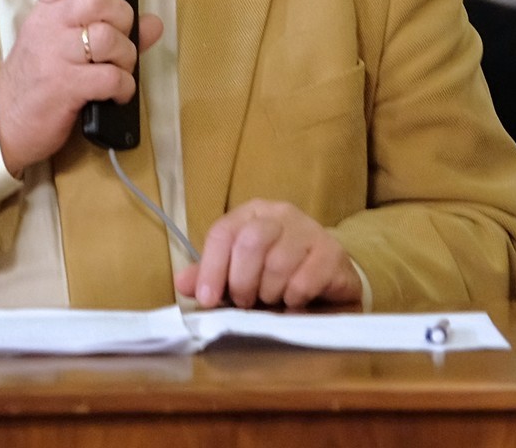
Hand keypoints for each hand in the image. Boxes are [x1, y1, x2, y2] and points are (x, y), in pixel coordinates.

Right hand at [0, 0, 163, 173]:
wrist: (3, 122)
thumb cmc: (36, 82)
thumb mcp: (62, 48)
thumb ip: (110, 30)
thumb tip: (153, 23)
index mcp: (45, 12)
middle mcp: (47, 27)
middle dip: (123, 18)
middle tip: (120, 41)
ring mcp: (54, 56)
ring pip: (107, 37)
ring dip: (126, 56)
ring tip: (119, 71)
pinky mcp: (63, 87)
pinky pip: (110, 77)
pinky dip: (123, 86)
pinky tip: (116, 94)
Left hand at [175, 200, 362, 310]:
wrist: (329, 279)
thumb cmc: (277, 275)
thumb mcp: (240, 274)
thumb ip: (211, 276)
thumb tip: (182, 282)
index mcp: (252, 213)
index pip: (223, 232)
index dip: (211, 268)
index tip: (207, 300)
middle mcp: (281, 214)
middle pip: (250, 242)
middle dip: (242, 282)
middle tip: (245, 302)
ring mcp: (310, 230)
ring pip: (278, 263)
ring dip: (269, 293)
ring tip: (273, 300)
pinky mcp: (333, 254)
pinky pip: (304, 281)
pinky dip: (293, 299)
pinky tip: (294, 302)